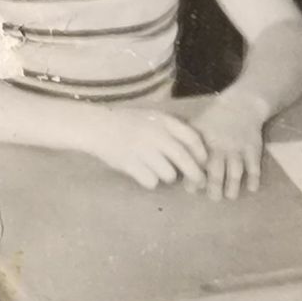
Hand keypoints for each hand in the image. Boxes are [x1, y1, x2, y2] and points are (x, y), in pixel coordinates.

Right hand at [89, 107, 208, 191]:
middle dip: (196, 174)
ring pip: (169, 174)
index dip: (202, 153)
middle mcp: (155, 134)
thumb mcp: (151, 117)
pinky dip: (149, 181)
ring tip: (158, 170)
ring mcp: (143, 150)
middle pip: (185, 160)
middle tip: (200, 183)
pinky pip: (151, 182)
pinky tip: (141, 172)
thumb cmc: (126, 122)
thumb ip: (171, 129)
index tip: (204, 162)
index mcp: (162, 121)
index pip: (192, 138)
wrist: (97, 126)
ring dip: (168, 176)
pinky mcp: (131, 164)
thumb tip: (196, 150)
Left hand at [185, 92, 269, 198]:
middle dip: (214, 187)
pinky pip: (254, 166)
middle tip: (213, 198)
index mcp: (203, 140)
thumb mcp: (197, 125)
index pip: (196, 163)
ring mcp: (238, 148)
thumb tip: (175, 165)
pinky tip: (252, 189)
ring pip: (235, 171)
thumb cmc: (214, 119)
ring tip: (230, 196)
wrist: (241, 105)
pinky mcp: (253, 148)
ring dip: (233, 186)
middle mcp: (220, 146)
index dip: (193, 177)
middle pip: (216, 171)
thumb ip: (187, 144)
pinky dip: (253, 179)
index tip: (191, 189)